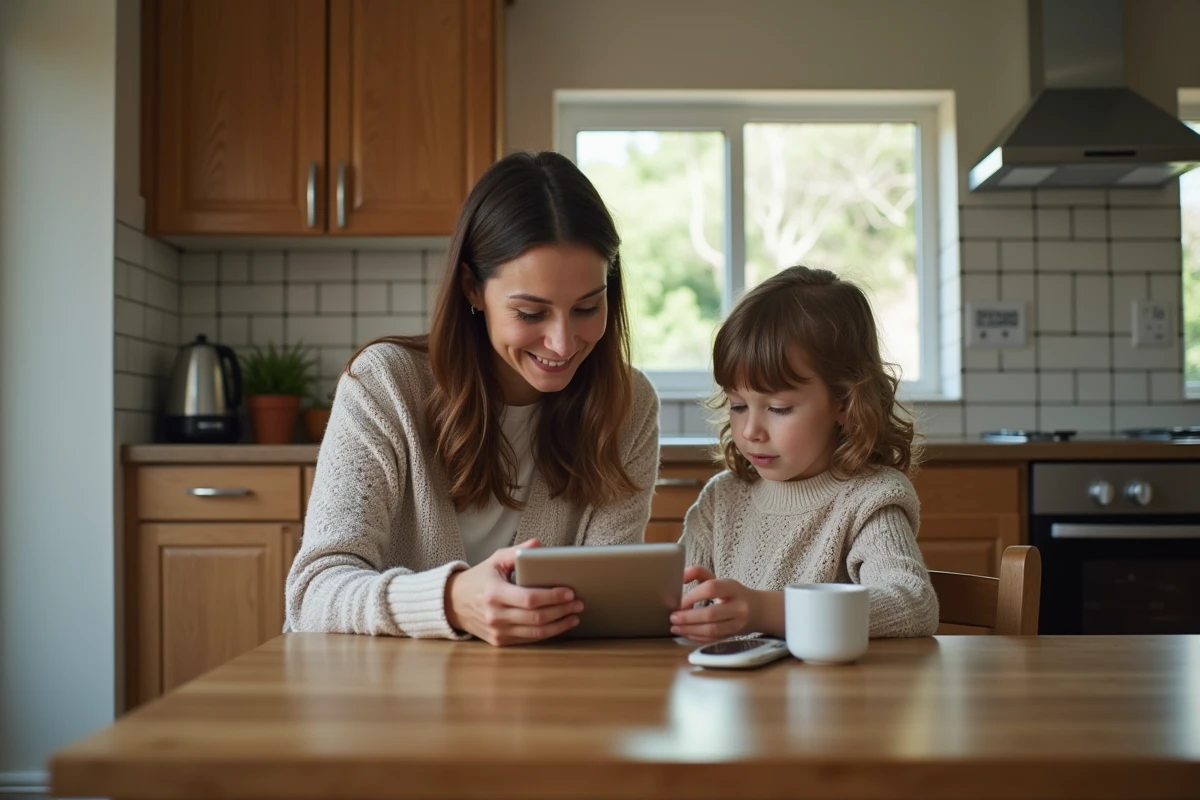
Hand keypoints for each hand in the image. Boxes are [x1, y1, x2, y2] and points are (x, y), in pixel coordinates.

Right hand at [444, 539, 583, 645]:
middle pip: (536, 618)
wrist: (453, 604)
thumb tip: (539, 545)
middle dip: (562, 610)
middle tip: (578, 602)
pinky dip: (547, 633)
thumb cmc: (478, 579)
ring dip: (559, 624)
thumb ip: (517, 552)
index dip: (552, 597)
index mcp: (494, 593)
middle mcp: (495, 615)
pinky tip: (559, 624)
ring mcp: (497, 631)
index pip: (530, 599)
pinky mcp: (499, 641)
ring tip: (574, 615)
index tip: (570, 592)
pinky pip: (529, 640)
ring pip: (536, 633)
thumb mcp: (494, 560)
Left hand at [670, 566, 758, 642]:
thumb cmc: (732, 593)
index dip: (693, 595)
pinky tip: (686, 633)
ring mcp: (737, 623)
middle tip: (673, 617)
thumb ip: (698, 573)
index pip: (711, 589)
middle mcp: (738, 606)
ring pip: (712, 630)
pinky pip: (713, 639)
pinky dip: (697, 637)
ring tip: (675, 627)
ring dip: (690, 630)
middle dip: (688, 617)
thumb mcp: (719, 579)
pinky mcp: (733, 636)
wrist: (758, 610)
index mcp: (733, 588)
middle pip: (711, 613)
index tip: (679, 601)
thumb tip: (679, 576)